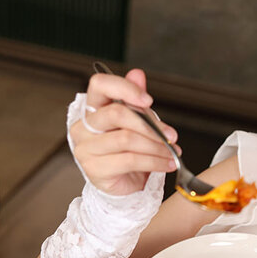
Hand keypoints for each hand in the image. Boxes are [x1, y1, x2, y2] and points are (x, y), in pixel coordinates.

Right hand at [70, 69, 180, 194]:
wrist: (125, 183)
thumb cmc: (129, 150)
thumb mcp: (137, 122)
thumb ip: (136, 99)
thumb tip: (138, 74)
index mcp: (92, 108)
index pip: (100, 85)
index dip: (125, 88)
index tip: (148, 100)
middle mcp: (84, 126)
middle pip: (117, 114)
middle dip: (150, 125)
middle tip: (171, 135)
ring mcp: (85, 148)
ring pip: (127, 139)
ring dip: (157, 146)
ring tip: (172, 152)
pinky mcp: (94, 169)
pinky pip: (130, 160)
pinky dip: (155, 161)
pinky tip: (167, 163)